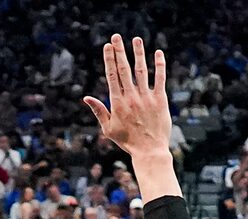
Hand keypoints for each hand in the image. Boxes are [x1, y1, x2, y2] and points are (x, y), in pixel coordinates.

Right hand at [83, 35, 172, 160]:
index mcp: (117, 103)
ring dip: (138, 53)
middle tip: (116, 37)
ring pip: (141, 71)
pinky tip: (158, 53)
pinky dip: (159, 66)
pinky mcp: (160, 100)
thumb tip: (86, 98)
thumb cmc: (128, 141)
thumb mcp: (109, 129)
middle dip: (119, 51)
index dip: (109, 59)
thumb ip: (99, 111)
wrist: (149, 152)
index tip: (107, 46)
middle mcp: (131, 97)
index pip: (111, 76)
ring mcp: (146, 98)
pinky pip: (160, 79)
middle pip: (124, 69)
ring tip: (136, 39)